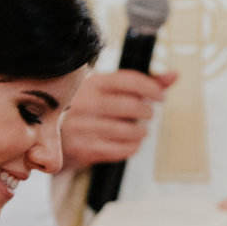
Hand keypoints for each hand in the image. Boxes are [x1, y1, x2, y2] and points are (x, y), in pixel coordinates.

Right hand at [61, 68, 176, 171]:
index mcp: (91, 82)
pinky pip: (122, 150)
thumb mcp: (107, 91)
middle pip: (133, 106)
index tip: (161, 97)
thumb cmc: (87, 110)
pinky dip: (132, 147)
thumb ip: (142, 83)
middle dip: (147, 112)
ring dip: (141, 132)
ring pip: (130, 130)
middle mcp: (85, 103)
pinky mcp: (84, 149)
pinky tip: (129, 143)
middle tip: (147, 115)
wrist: (51, 138)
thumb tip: (174, 75)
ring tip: (138, 130)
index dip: (152, 88)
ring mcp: (82, 127)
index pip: (130, 80)